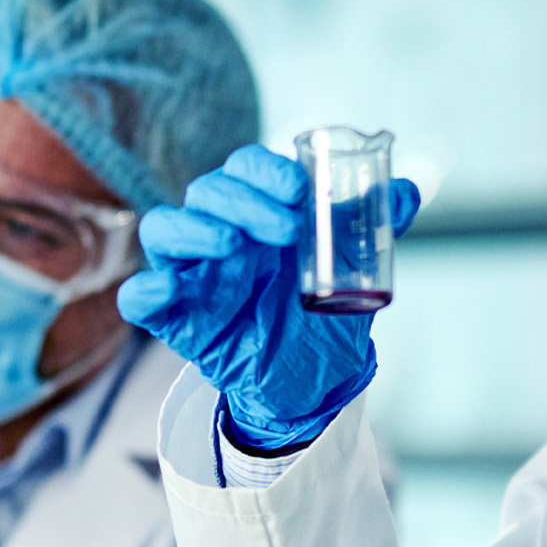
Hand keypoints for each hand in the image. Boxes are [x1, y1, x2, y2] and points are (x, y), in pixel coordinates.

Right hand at [117, 145, 419, 448]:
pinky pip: (138, 297)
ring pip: (164, 229)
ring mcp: (194, 273)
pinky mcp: (176, 316)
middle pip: (206, 191)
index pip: (245, 168)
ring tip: (230, 244)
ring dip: (193, 229)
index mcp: (259, 210)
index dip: (265, 170)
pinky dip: (145, 290)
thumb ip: (372, 227)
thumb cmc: (321, 309)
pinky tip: (166, 291)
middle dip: (243, 200)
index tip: (299, 189)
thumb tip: (407, 191)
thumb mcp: (353, 268)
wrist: (312, 378)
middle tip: (287, 230)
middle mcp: (221, 232)